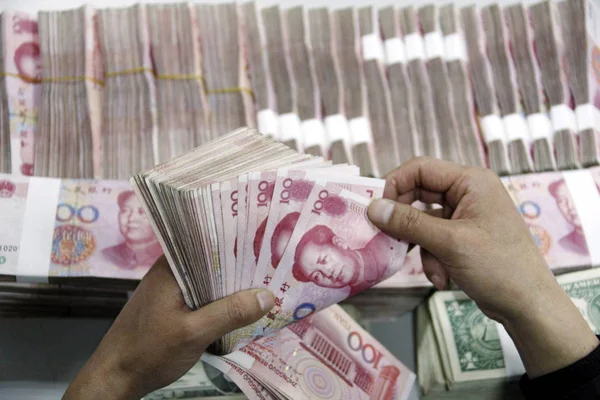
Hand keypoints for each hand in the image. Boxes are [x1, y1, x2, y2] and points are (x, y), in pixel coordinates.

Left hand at [63, 256, 273, 399]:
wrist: (114, 378)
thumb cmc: (149, 351)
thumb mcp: (194, 333)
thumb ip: (230, 313)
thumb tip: (268, 295)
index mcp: (171, 267)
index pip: (208, 242)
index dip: (237, 240)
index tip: (266, 241)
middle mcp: (171, 272)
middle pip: (212, 261)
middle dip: (241, 265)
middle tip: (275, 265)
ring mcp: (170, 289)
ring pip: (209, 280)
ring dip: (232, 285)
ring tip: (266, 282)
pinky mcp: (171, 306)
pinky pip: (202, 295)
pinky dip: (220, 299)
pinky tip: (241, 306)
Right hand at [368, 157, 597, 376]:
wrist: (528, 305)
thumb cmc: (498, 266)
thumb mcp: (449, 243)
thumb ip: (409, 223)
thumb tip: (373, 207)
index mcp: (471, 182)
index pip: (420, 169)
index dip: (394, 184)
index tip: (375, 208)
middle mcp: (468, 193)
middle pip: (419, 195)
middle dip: (407, 223)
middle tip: (388, 238)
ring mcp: (465, 215)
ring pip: (423, 222)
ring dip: (422, 248)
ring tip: (434, 270)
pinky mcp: (462, 236)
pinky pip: (433, 239)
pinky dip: (433, 259)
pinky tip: (444, 278)